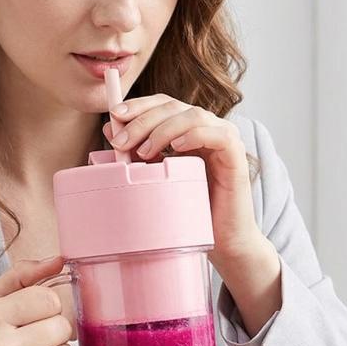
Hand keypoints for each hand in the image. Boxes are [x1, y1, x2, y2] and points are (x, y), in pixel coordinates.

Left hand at [103, 94, 271, 268]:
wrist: (222, 241)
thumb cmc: (190, 213)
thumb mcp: (157, 179)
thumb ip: (137, 153)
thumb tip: (110, 131)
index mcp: (188, 130)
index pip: (162, 104)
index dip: (139, 106)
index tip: (114, 116)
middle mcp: (207, 128)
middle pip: (173, 106)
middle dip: (143, 120)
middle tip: (120, 142)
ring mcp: (223, 139)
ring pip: (192, 115)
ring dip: (163, 129)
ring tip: (144, 152)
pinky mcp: (236, 155)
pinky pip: (217, 135)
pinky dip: (194, 136)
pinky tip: (175, 149)